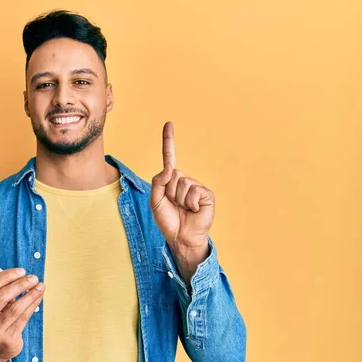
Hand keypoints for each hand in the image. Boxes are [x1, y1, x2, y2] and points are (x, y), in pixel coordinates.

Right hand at [0, 268, 44, 361]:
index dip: (8, 276)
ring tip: (40, 286)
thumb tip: (25, 277)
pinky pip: (23, 318)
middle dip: (20, 284)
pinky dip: (33, 305)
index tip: (22, 271)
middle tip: (33, 278)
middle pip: (2, 296)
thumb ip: (4, 292)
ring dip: (30, 295)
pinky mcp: (7, 338)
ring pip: (15, 308)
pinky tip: (39, 298)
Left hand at [150, 122, 214, 268]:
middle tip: (174, 205)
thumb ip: (158, 182)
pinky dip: (190, 203)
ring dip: (178, 199)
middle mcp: (185, 180)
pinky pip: (193, 191)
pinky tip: (193, 210)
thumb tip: (169, 169)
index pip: (170, 158)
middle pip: (172, 175)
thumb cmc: (168, 220)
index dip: (169, 141)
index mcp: (171, 181)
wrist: (180, 237)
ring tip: (183, 209)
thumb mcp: (155, 201)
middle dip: (169, 192)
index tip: (168, 124)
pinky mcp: (206, 194)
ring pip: (182, 183)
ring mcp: (196, 187)